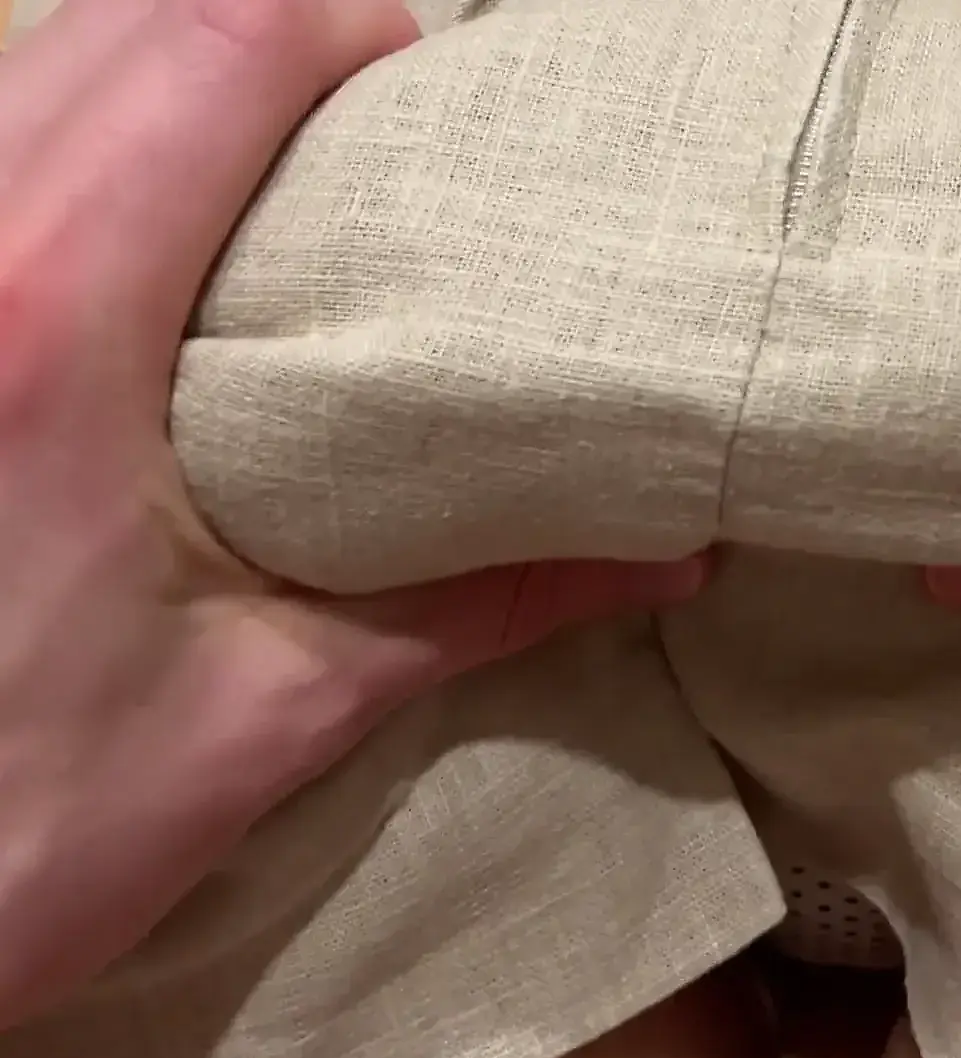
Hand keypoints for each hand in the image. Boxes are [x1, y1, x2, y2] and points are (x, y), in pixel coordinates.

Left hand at [0, 0, 704, 1027]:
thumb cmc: (0, 838)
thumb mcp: (267, 715)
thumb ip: (478, 605)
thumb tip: (661, 558)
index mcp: (52, 328)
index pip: (220, 45)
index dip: (351, 28)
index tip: (426, 95)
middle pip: (120, 14)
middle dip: (265, 29)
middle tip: (363, 126)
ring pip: (18, 64)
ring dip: (153, 69)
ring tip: (259, 166)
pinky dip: (57, 136)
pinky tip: (119, 236)